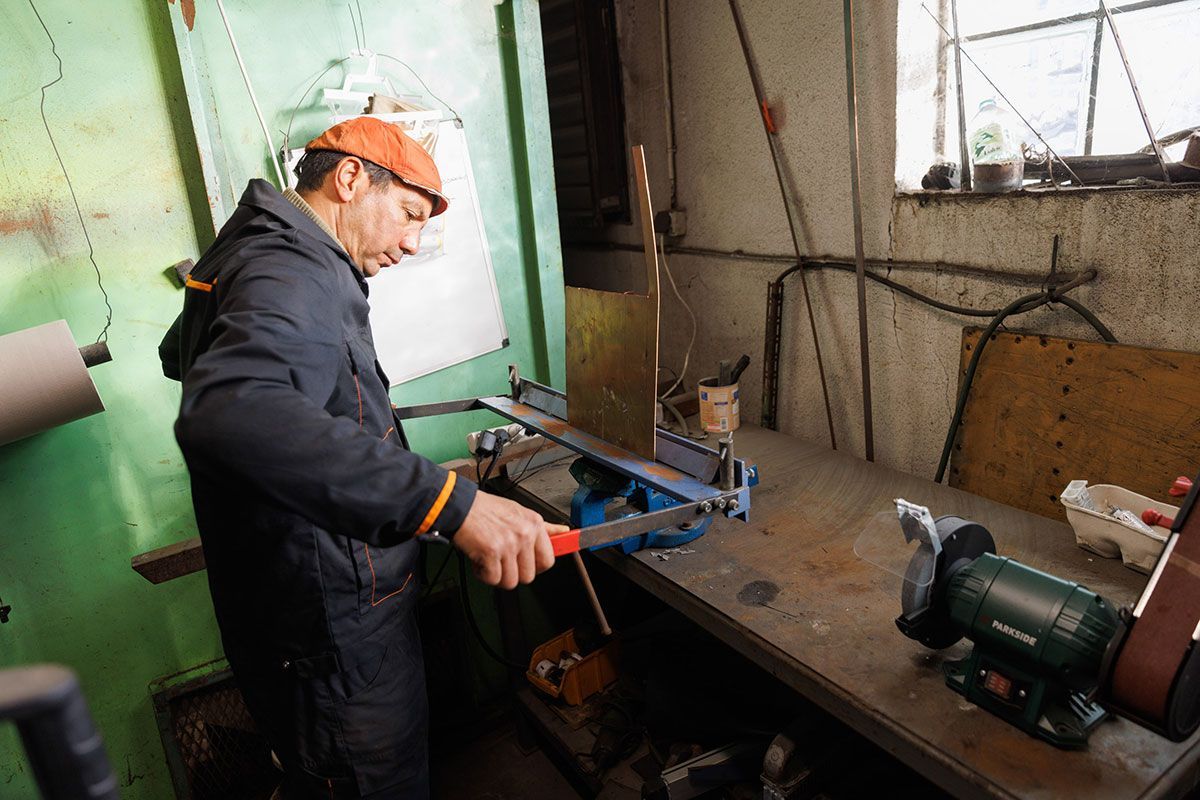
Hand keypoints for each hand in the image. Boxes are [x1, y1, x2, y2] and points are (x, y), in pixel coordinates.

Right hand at [453, 491, 568, 588]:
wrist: (460, 506)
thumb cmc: (486, 510)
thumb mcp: (519, 512)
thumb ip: (543, 527)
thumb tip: (564, 532)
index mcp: (534, 524)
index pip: (548, 560)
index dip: (536, 567)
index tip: (528, 565)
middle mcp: (524, 534)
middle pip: (529, 576)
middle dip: (513, 572)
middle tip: (502, 561)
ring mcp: (509, 544)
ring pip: (511, 581)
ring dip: (497, 575)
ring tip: (490, 559)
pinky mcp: (491, 552)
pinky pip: (493, 579)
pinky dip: (483, 574)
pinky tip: (480, 560)